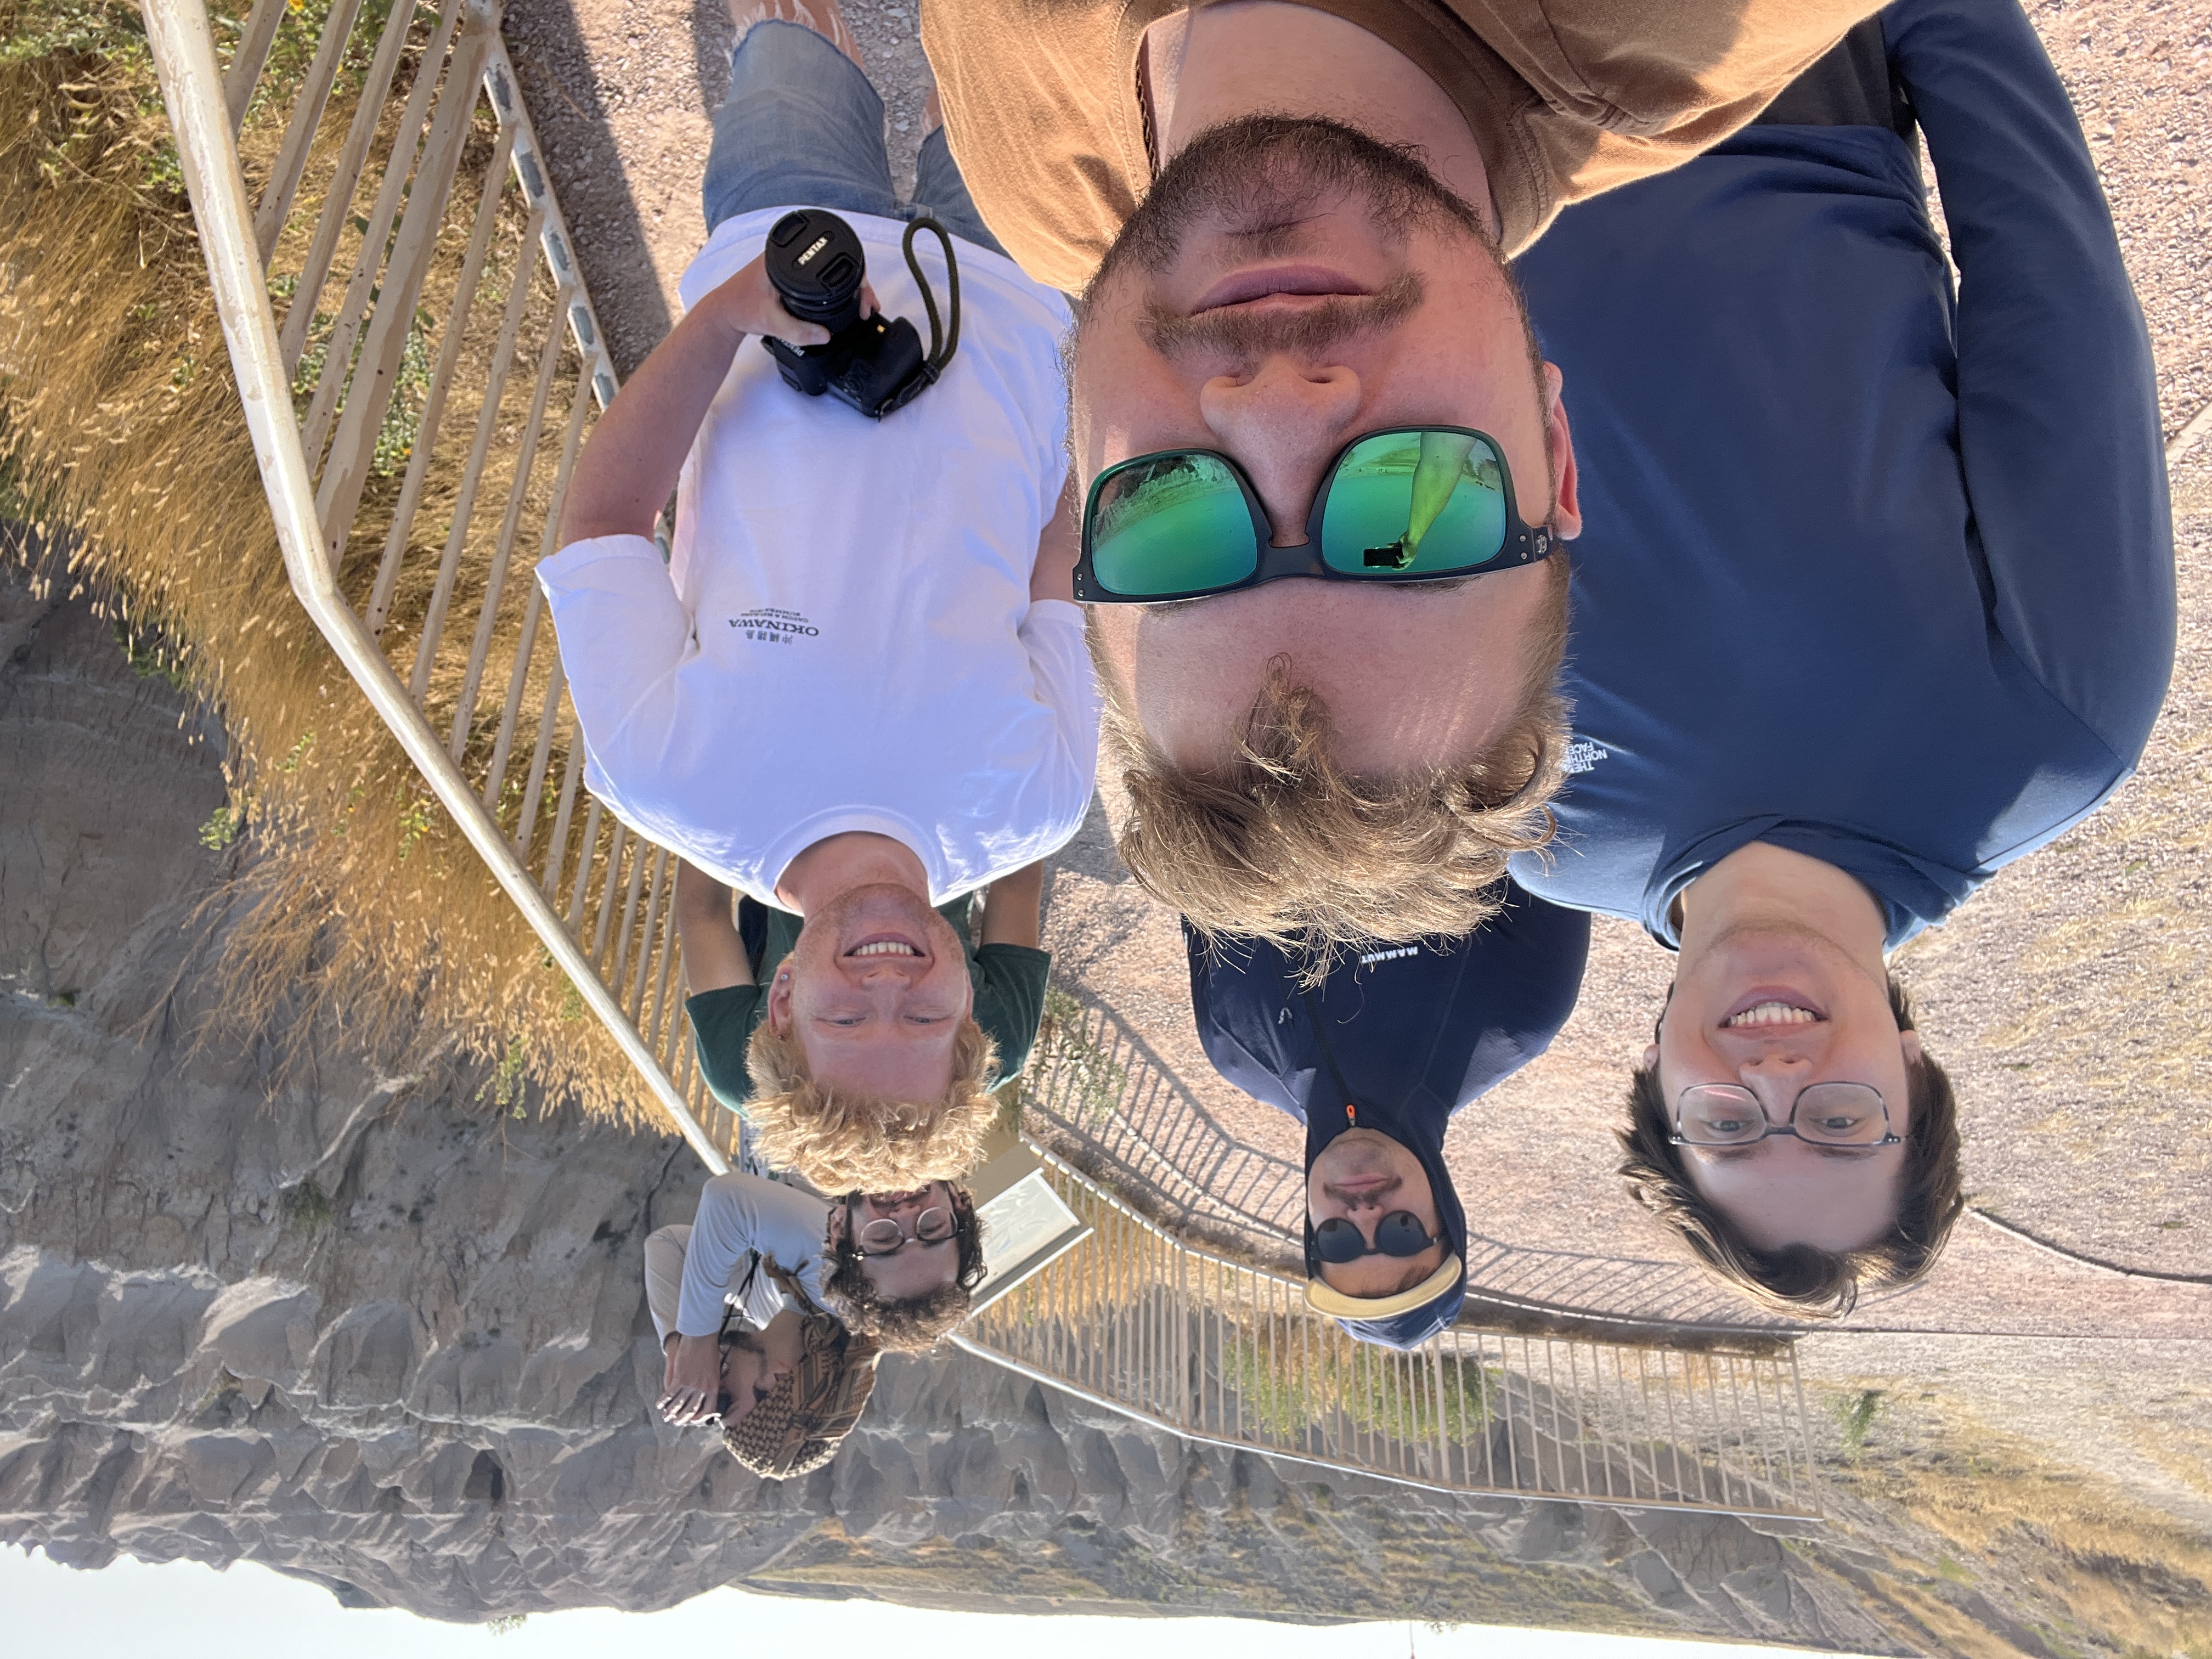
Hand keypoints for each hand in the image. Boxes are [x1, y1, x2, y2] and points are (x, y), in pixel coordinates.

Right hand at [658, 1333, 722, 1424]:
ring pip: (678, 1404)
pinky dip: (663, 1401)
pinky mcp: (679, 1378)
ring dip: (670, 1412)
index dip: (699, 1418)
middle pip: (691, 1410)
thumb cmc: (709, 1351)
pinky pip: (670, 1394)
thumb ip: (709, 1385)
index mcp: (713, 1388)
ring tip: (665, 1417)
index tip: (693, 1421)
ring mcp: (690, 1385)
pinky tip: (659, 1405)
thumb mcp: (714, 1371)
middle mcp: (702, 1389)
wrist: (701, 1337)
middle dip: (682, 1419)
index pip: (708, 1410)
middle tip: (676, 1422)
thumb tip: (704, 1397)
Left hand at [697, 252, 880, 348]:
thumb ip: (796, 329)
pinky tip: (844, 301)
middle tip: (867, 305)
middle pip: (835, 260)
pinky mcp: (791, 276)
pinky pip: (820, 278)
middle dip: (859, 282)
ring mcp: (791, 264)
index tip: (862, 296)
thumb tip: (825, 335)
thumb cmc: (739, 308)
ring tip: (862, 305)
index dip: (854, 274)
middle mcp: (789, 254)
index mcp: (784, 254)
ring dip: (849, 285)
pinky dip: (836, 289)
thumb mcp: (769, 321)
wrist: (723, 313)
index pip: (829, 255)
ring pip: (829, 270)